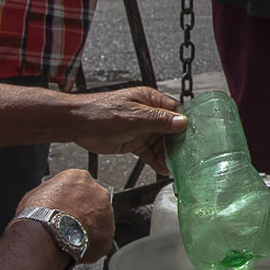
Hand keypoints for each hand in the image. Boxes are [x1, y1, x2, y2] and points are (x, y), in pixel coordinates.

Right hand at [18, 168, 115, 262]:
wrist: (46, 236)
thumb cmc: (39, 214)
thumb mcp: (38, 193)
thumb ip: (52, 191)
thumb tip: (52, 197)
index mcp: (81, 178)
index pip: (79, 186)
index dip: (71, 199)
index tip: (65, 207)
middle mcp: (99, 192)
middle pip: (93, 202)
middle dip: (83, 212)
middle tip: (69, 223)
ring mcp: (106, 214)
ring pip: (99, 220)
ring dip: (89, 227)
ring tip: (71, 237)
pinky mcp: (108, 234)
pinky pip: (100, 239)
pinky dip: (91, 244)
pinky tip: (76, 246)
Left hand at [66, 86, 186, 174]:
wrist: (76, 124)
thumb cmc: (101, 112)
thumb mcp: (134, 116)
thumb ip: (159, 120)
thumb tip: (182, 121)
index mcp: (150, 100)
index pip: (175, 111)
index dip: (184, 124)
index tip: (192, 138)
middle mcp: (147, 113)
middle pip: (169, 130)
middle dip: (176, 144)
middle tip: (184, 158)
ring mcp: (140, 128)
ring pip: (160, 143)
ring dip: (166, 155)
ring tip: (172, 168)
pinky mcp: (132, 141)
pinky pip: (149, 151)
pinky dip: (155, 160)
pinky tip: (162, 169)